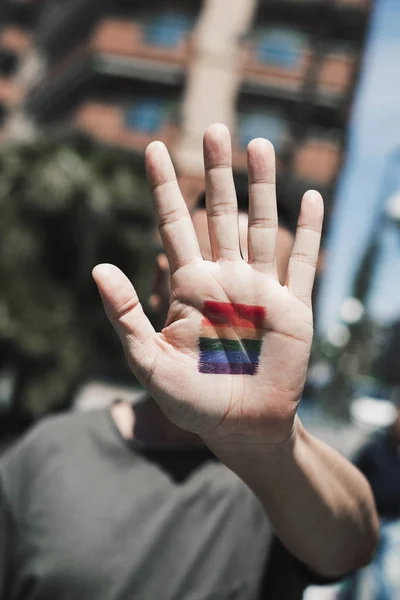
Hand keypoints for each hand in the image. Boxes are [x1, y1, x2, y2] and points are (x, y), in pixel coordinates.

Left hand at [93, 124, 322, 443]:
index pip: (171, 224)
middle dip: (215, 171)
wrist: (241, 428)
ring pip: (261, 225)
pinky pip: (301, 261)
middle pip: (217, 213)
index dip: (162, 187)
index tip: (152, 149)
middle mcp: (223, 279)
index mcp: (188, 287)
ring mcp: (259, 290)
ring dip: (262, 186)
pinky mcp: (292, 307)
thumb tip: (98, 267)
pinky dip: (307, 231)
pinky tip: (311, 198)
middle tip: (213, 128)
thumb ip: (126, 316)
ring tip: (260, 145)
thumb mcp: (149, 361)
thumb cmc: (192, 402)